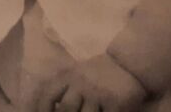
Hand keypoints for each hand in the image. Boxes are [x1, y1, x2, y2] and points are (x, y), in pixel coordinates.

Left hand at [30, 54, 147, 111]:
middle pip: (65, 109)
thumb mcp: (76, 73)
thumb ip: (63, 87)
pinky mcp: (116, 104)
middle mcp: (82, 84)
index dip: (42, 108)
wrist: (128, 64)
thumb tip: (48, 106)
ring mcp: (99, 94)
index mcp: (69, 76)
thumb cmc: (98, 71)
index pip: (48, 94)